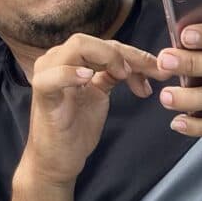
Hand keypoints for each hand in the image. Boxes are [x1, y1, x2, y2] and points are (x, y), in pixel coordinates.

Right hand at [21, 33, 158, 186]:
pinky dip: (70, 73)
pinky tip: (88, 77)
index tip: (159, 70)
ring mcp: (48, 75)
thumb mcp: (100, 95)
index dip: (136, 54)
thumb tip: (142, 64)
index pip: (107, 44)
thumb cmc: (76, 128)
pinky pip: (51, 77)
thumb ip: (114, 74)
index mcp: (72, 59)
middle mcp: (58, 60)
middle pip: (95, 40)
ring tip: (123, 75)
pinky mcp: (43, 96)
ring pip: (77, 47)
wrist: (57, 160)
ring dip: (107, 57)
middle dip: (127, 54)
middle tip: (148, 74)